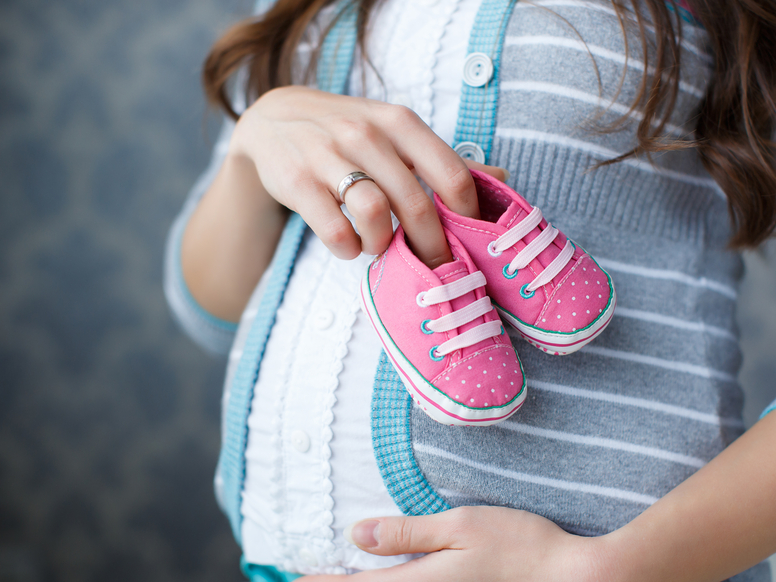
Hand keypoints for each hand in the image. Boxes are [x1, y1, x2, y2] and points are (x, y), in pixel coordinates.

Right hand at [232, 86, 508, 266]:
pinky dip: (347, 248)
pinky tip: (348, 245)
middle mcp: (365, 133)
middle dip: (430, 245)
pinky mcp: (297, 181)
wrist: (273, 121)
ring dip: (383, 245)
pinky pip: (334, 229)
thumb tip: (502, 179)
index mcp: (399, 122)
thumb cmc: (349, 134)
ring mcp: (328, 155)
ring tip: (379, 248)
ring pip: (374, 214)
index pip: (451, 172)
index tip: (467, 239)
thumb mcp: (396, 134)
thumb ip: (443, 160)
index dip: (466, 215)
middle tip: (433, 267)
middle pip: (416, 203)